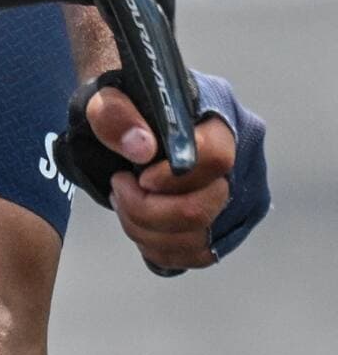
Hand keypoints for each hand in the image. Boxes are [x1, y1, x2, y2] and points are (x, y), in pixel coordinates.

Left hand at [72, 70, 268, 270]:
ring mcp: (242, 199)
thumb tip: (141, 148)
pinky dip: (156, 247)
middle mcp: (246, 162)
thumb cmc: (126, 107)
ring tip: (123, 200)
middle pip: (202, 210)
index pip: (216, 159)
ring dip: (144, 230)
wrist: (134, 123)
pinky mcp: (228, 227)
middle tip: (120, 186)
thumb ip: (115, 114)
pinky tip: (138, 220)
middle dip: (147, 209)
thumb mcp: (107, 98)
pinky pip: (195, 256)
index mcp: (223, 119)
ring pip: (197, 241)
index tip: (139, 176)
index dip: (171, 177)